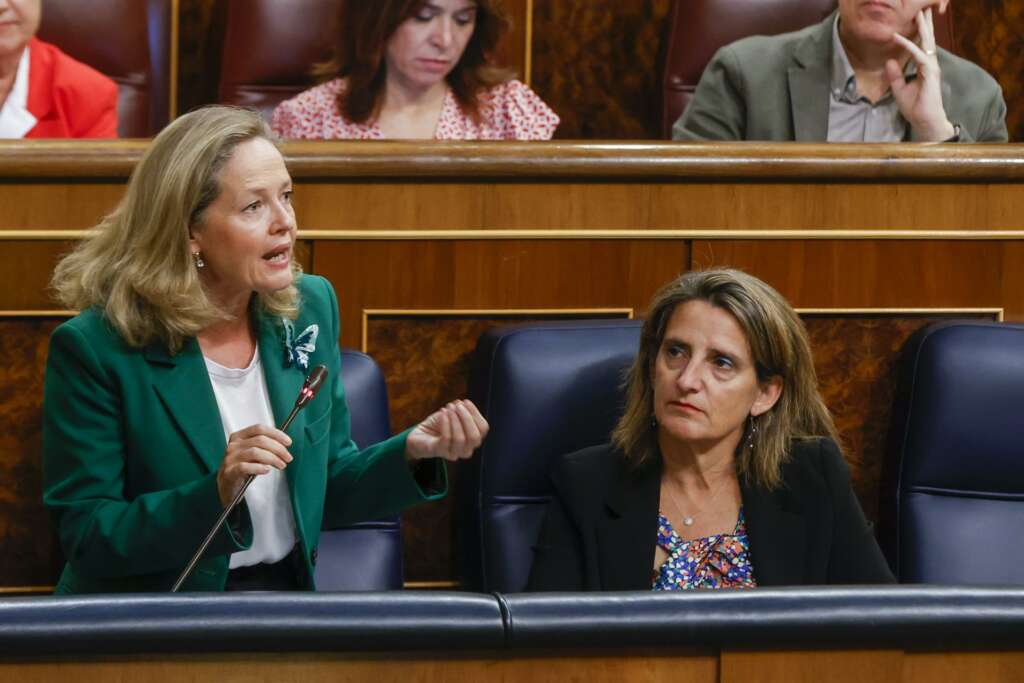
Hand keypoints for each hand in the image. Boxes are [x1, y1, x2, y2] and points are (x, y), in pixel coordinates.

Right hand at [216, 424, 292, 505]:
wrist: (226, 487)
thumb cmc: (243, 469)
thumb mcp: (252, 454)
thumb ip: (264, 447)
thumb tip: (284, 444)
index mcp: (239, 437)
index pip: (259, 429)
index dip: (276, 434)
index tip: (288, 442)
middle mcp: (233, 445)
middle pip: (260, 440)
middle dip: (278, 448)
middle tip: (288, 458)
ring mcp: (230, 458)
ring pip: (255, 452)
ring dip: (272, 458)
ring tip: (281, 465)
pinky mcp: (229, 472)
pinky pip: (245, 467)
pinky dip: (259, 467)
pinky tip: (267, 470)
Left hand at [405, 399, 488, 461]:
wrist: (419, 435)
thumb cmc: (438, 425)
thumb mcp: (452, 415)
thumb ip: (460, 410)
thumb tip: (463, 403)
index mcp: (473, 440)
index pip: (483, 429)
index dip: (476, 413)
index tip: (465, 401)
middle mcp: (466, 449)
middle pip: (475, 437)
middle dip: (467, 418)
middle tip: (457, 406)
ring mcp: (453, 453)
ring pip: (460, 439)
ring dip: (455, 420)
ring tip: (448, 408)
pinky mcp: (440, 452)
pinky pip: (446, 439)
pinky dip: (446, 423)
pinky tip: (442, 413)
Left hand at [885, 5, 955, 141]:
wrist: (924, 121)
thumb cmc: (915, 107)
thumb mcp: (899, 89)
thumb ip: (894, 75)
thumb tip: (888, 61)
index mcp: (924, 66)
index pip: (922, 44)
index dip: (918, 31)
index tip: (914, 17)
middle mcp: (930, 64)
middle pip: (927, 39)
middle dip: (925, 22)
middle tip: (922, 7)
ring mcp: (932, 67)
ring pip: (926, 43)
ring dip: (922, 27)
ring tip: (918, 12)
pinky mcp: (930, 74)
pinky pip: (918, 56)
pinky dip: (908, 46)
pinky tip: (898, 37)